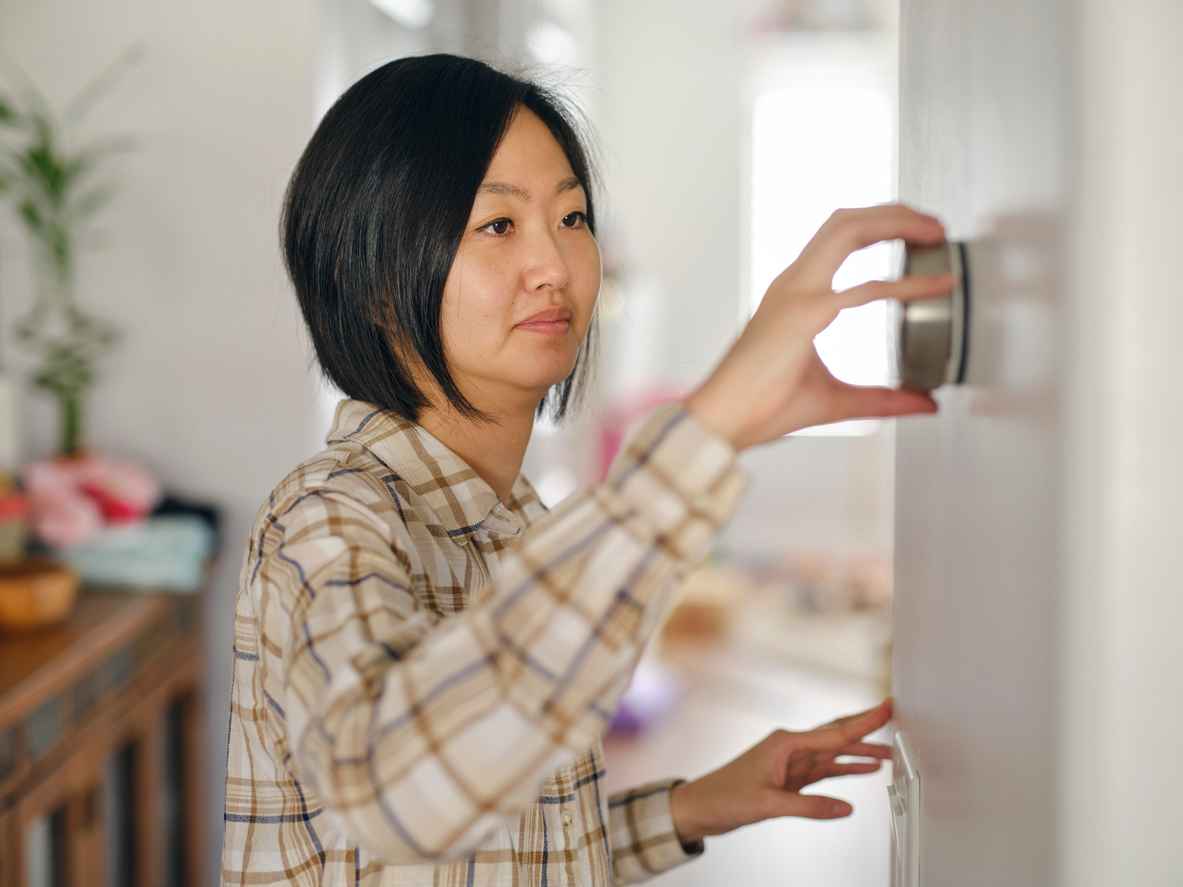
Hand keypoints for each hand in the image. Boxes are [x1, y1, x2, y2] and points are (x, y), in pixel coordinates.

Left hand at [669, 698, 893, 843]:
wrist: (701, 806)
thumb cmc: (724, 797)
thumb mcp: (768, 804)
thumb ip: (809, 807)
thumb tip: (846, 808)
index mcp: (785, 743)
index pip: (834, 732)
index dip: (864, 722)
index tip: (886, 708)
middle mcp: (791, 747)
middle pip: (837, 736)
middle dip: (866, 730)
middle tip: (894, 719)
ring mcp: (791, 762)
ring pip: (834, 754)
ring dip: (859, 753)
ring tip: (888, 754)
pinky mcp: (790, 777)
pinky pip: (824, 770)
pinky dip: (844, 770)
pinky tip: (862, 770)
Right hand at [684, 203, 954, 450]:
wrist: (724, 419)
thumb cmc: (762, 407)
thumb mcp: (837, 400)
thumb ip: (883, 399)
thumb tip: (925, 402)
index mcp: (795, 294)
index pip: (837, 239)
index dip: (880, 226)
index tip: (918, 236)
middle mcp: (794, 283)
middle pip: (845, 221)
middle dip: (894, 212)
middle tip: (935, 226)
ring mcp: (797, 294)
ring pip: (847, 230)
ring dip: (895, 222)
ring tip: (934, 231)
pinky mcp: (804, 315)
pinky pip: (864, 288)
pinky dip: (906, 283)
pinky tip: (937, 286)